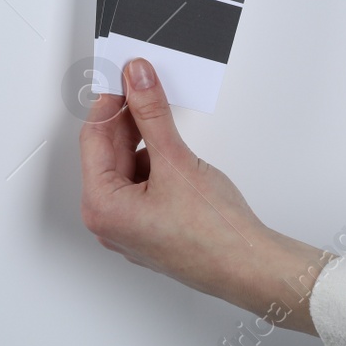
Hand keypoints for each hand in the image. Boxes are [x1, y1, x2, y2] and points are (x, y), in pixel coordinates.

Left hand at [79, 58, 331, 333]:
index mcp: (101, 208)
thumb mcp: (176, 160)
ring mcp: (129, 227)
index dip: (110, 103)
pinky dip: (153, 161)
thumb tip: (137, 80)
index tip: (124, 77)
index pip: (94, 139)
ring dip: (141, 139)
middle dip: (126, 119)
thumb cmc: (215, 234)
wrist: (252, 268)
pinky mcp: (150, 228)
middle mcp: (108, 221)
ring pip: (126, 168)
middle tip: (143, 86)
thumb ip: (151, 113)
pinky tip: (171, 146)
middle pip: (108, 153)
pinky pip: (141, 184)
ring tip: (161, 114)